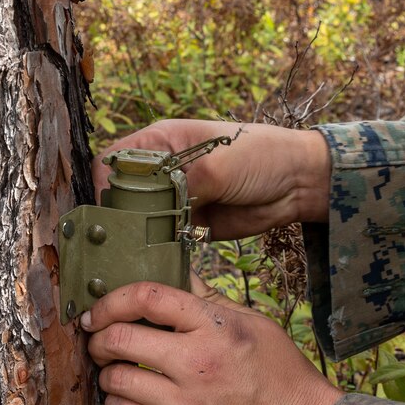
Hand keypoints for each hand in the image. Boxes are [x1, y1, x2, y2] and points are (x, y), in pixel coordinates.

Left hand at [83, 275, 343, 404]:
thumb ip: (209, 298)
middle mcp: (196, 363)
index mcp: (215, 327)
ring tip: (116, 369)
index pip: (147, 298)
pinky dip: (119, 403)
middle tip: (99, 339)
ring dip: (107, 372)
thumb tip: (176, 273)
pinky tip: (128, 397)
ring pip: (116, 382)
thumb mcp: (253, 322)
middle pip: (120, 340)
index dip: (112, 300)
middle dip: (99, 337)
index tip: (100, 308)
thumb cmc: (282, 373)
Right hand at [92, 119, 329, 239]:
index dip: (105, 181)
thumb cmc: (260, 157)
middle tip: (112, 241)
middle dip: (116, 215)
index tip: (106, 208)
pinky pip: (163, 237)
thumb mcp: (219, 166)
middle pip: (123, 192)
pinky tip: (149, 263)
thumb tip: (157, 212)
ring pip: (140, 218)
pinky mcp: (188, 222)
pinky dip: (156, 249)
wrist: (299, 182)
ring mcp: (175, 196)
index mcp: (163, 140)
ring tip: (125, 257)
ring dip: (135, 236)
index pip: (117, 157)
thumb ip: (184, 186)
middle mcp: (163, 168)